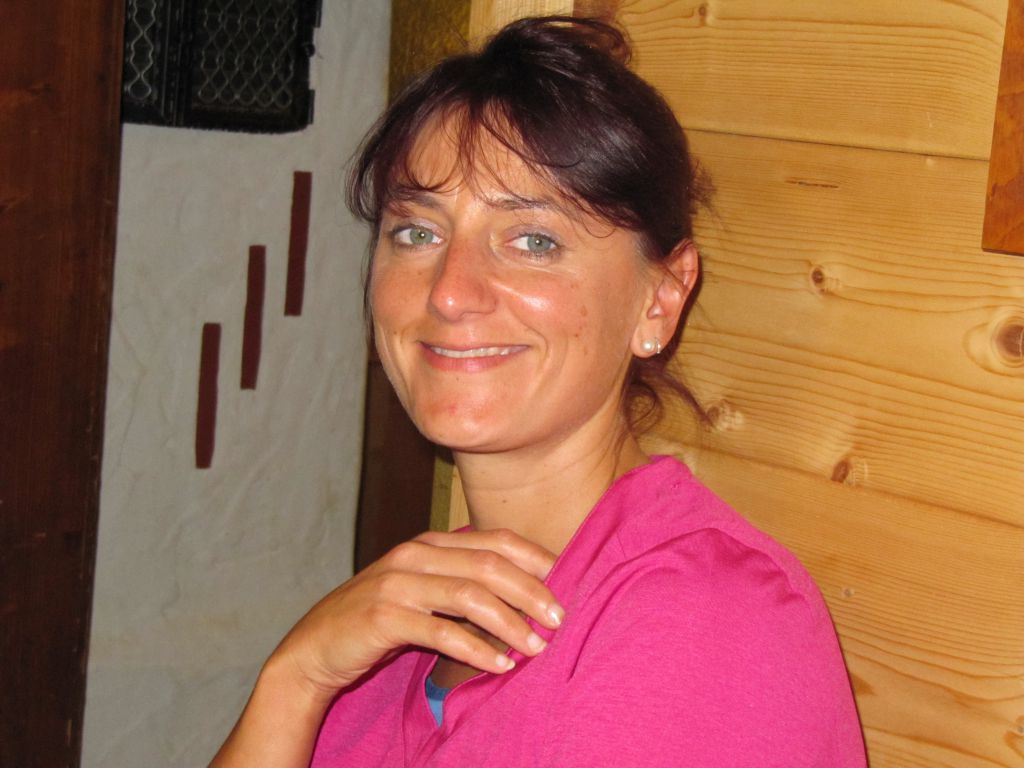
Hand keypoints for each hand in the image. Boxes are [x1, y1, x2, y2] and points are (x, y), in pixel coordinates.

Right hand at [268, 528, 563, 702]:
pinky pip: (441, 632)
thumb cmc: (379, 620)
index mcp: (429, 543)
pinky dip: (476, 649)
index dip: (535, 560)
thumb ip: (462, 584)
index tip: (567, 583)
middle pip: (489, 565)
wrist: (314, 647)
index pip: (494, 541)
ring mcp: (397, 584)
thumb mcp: (422, 591)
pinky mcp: (383, 617)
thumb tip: (525, 595)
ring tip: (536, 647)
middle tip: (559, 619)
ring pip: (469, 596)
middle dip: (531, 592)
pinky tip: (499, 666)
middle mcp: (415, 555)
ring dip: (510, 623)